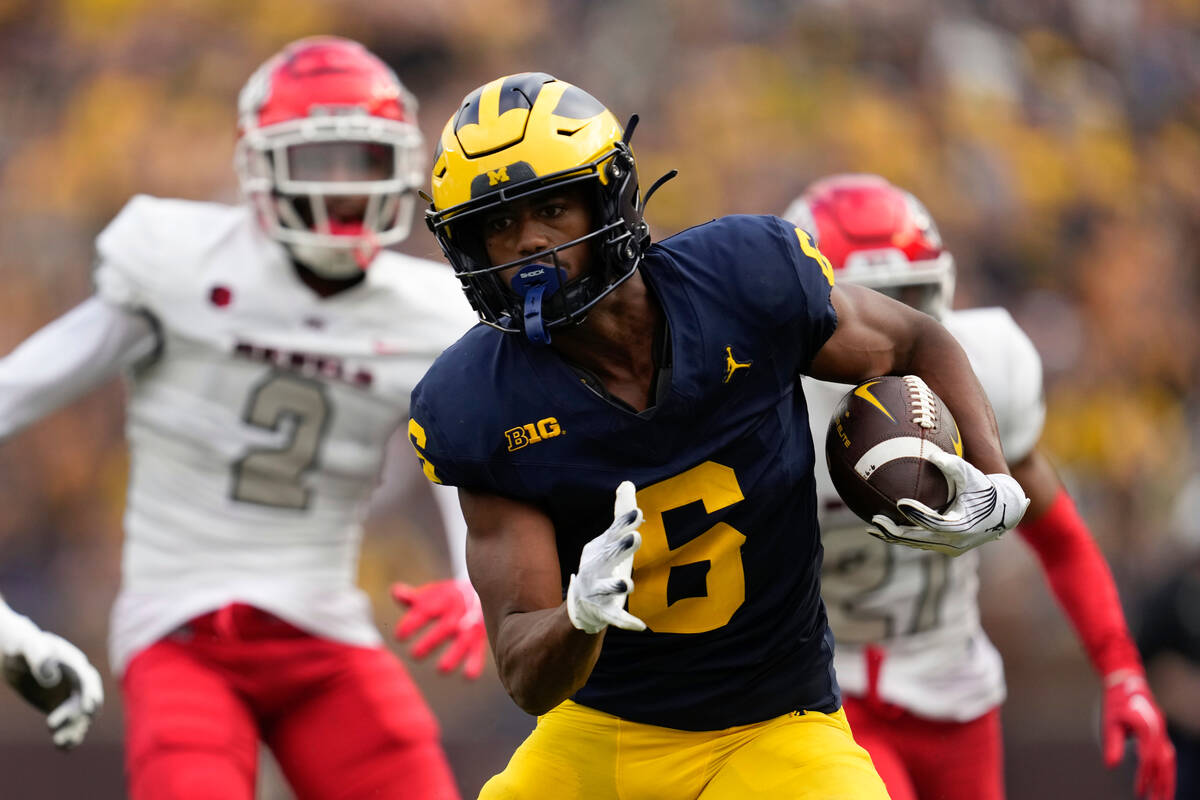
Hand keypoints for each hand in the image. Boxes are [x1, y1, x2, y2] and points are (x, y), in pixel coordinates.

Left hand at [0, 606, 103, 749]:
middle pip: (87, 701)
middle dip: (79, 716)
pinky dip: (68, 734)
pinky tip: (62, 747)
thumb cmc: (21, 646)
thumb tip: (52, 679)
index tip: (89, 708)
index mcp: (74, 664)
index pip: (88, 679)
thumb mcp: (27, 647)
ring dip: (74, 729)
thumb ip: (39, 657)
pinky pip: (69, 723)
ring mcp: (69, 695)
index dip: (91, 693)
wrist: (15, 657)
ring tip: (59, 743)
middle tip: (52, 724)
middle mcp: (77, 681)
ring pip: (80, 716)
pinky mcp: (60, 706)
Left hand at [392, 579, 486, 679]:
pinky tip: (468, 676)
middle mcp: (458, 611)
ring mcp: (471, 623)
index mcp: (443, 598)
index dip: (413, 623)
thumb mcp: (434, 593)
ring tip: (442, 669)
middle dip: (431, 641)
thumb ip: (413, 597)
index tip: (399, 636)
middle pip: (446, 626)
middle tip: (415, 655)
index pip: (426, 611)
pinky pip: (479, 648)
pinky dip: (475, 662)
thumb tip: (395, 592)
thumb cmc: (451, 596)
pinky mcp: (480, 634)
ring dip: (455, 654)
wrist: (485, 589)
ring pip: (464, 639)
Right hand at [566, 480, 645, 633]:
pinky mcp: (603, 613)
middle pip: (607, 557)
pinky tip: (640, 626)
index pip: (612, 534)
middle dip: (619, 548)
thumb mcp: (611, 541)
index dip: (623, 524)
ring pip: (607, 589)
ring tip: (626, 585)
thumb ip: (621, 516)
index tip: (637, 513)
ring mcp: (597, 592)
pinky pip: (615, 618)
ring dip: (616, 587)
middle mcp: (595, 569)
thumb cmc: (603, 566)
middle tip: (634, 537)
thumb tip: (628, 483)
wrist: (582, 603)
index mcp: (599, 550)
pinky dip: (626, 622)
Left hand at [867, 448, 1030, 555]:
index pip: (934, 522)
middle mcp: (955, 542)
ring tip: (874, 528)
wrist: (1004, 510)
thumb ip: (952, 465)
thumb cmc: (985, 488)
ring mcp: (951, 547)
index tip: (898, 502)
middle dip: (895, 532)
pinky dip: (905, 537)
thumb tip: (932, 455)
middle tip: (875, 521)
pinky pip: (922, 543)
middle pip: (919, 539)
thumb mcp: (971, 475)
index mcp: (962, 525)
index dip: (916, 514)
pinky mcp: (947, 548)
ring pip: (918, 544)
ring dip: (896, 537)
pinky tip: (887, 529)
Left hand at [1102, 670, 1174, 799]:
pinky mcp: (1160, 732)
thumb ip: (1113, 744)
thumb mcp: (1110, 721)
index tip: (1139, 793)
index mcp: (1148, 727)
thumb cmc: (1115, 701)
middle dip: (1163, 785)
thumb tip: (1110, 766)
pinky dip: (1165, 769)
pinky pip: (1166, 754)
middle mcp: (1159, 730)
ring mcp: (1162, 731)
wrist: (1126, 680)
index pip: (1148, 759)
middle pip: (1165, 763)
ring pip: (1169, 761)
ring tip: (1163, 797)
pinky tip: (1162, 781)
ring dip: (1167, 780)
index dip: (1145, 777)